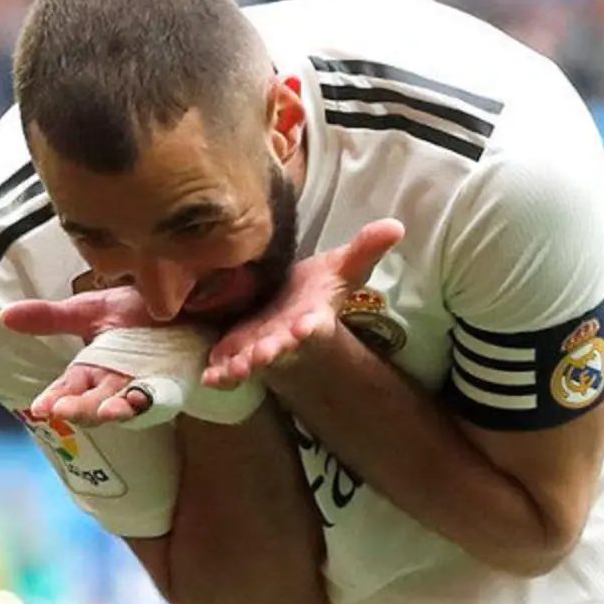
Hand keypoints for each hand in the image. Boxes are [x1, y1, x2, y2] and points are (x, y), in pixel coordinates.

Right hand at [1, 286, 155, 425]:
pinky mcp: (169, 387)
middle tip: (65, 410)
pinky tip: (139, 397)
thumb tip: (4, 316)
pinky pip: (158, 399)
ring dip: (114, 411)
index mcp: (90, 370)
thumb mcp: (90, 310)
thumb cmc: (134, 308)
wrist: (183, 300)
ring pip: (123, 407)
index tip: (41, 408)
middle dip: (79, 408)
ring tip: (105, 410)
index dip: (54, 399)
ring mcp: (141, 388)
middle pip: (91, 404)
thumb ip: (51, 318)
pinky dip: (149, 401)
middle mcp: (112, 385)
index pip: (66, 390)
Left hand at [203, 218, 403, 388]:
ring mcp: (259, 347)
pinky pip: (225, 368)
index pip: (315, 324)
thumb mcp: (341, 268)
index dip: (311, 328)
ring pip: (251, 361)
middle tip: (264, 355)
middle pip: (281, 348)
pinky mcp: (235, 351)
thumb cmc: (315, 290)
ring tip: (234, 369)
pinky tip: (207, 377)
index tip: (306, 327)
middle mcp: (286, 338)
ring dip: (243, 366)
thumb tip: (396, 225)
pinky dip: (218, 375)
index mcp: (312, 318)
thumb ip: (365, 250)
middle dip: (273, 352)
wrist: (288, 307)